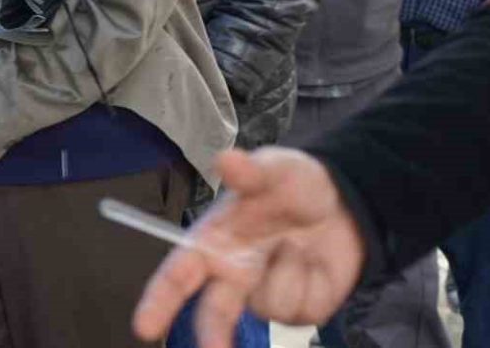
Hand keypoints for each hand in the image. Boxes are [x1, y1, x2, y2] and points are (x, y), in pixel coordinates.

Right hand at [132, 148, 365, 346]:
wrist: (346, 205)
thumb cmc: (296, 186)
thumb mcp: (277, 169)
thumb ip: (251, 171)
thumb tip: (225, 159)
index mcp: (214, 242)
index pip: (177, 274)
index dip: (157, 301)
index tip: (143, 326)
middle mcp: (232, 274)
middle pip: (213, 313)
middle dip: (212, 336)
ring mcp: (265, 294)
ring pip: (266, 305)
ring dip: (287, 272)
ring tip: (297, 243)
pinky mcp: (299, 310)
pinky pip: (299, 310)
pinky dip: (311, 283)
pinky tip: (314, 263)